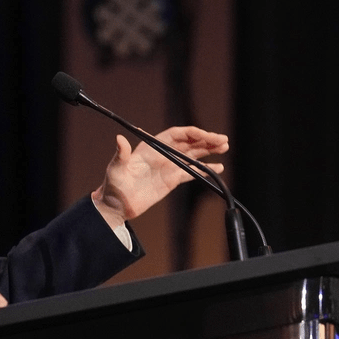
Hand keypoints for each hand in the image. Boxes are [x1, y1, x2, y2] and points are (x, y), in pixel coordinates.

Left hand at [91, 126, 229, 225]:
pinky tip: (217, 167)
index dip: (192, 133)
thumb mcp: (116, 168)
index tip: (206, 135)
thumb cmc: (113, 184)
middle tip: (223, 140)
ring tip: (224, 147)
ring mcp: (168, 167)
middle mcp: (162, 154)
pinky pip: (191, 173)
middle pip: (189, 143)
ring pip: (193, 155)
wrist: (116, 206)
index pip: (176, 135)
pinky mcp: (172, 180)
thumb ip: (121, 154)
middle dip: (206, 140)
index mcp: (151, 147)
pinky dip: (205, 169)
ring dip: (208, 150)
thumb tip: (119, 138)